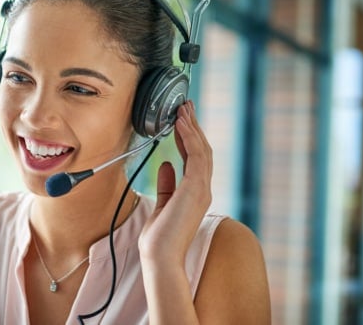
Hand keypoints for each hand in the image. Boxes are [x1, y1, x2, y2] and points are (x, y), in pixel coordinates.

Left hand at [138, 101, 212, 266]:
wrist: (160, 256)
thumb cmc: (160, 237)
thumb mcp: (162, 204)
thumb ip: (167, 184)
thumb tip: (167, 164)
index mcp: (195, 192)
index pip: (195, 158)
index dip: (189, 136)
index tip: (181, 120)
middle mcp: (202, 188)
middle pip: (202, 149)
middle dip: (193, 126)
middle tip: (185, 106)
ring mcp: (202, 188)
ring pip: (202, 149)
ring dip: (192, 127)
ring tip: (183, 109)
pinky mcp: (196, 189)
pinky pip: (197, 156)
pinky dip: (189, 138)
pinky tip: (181, 124)